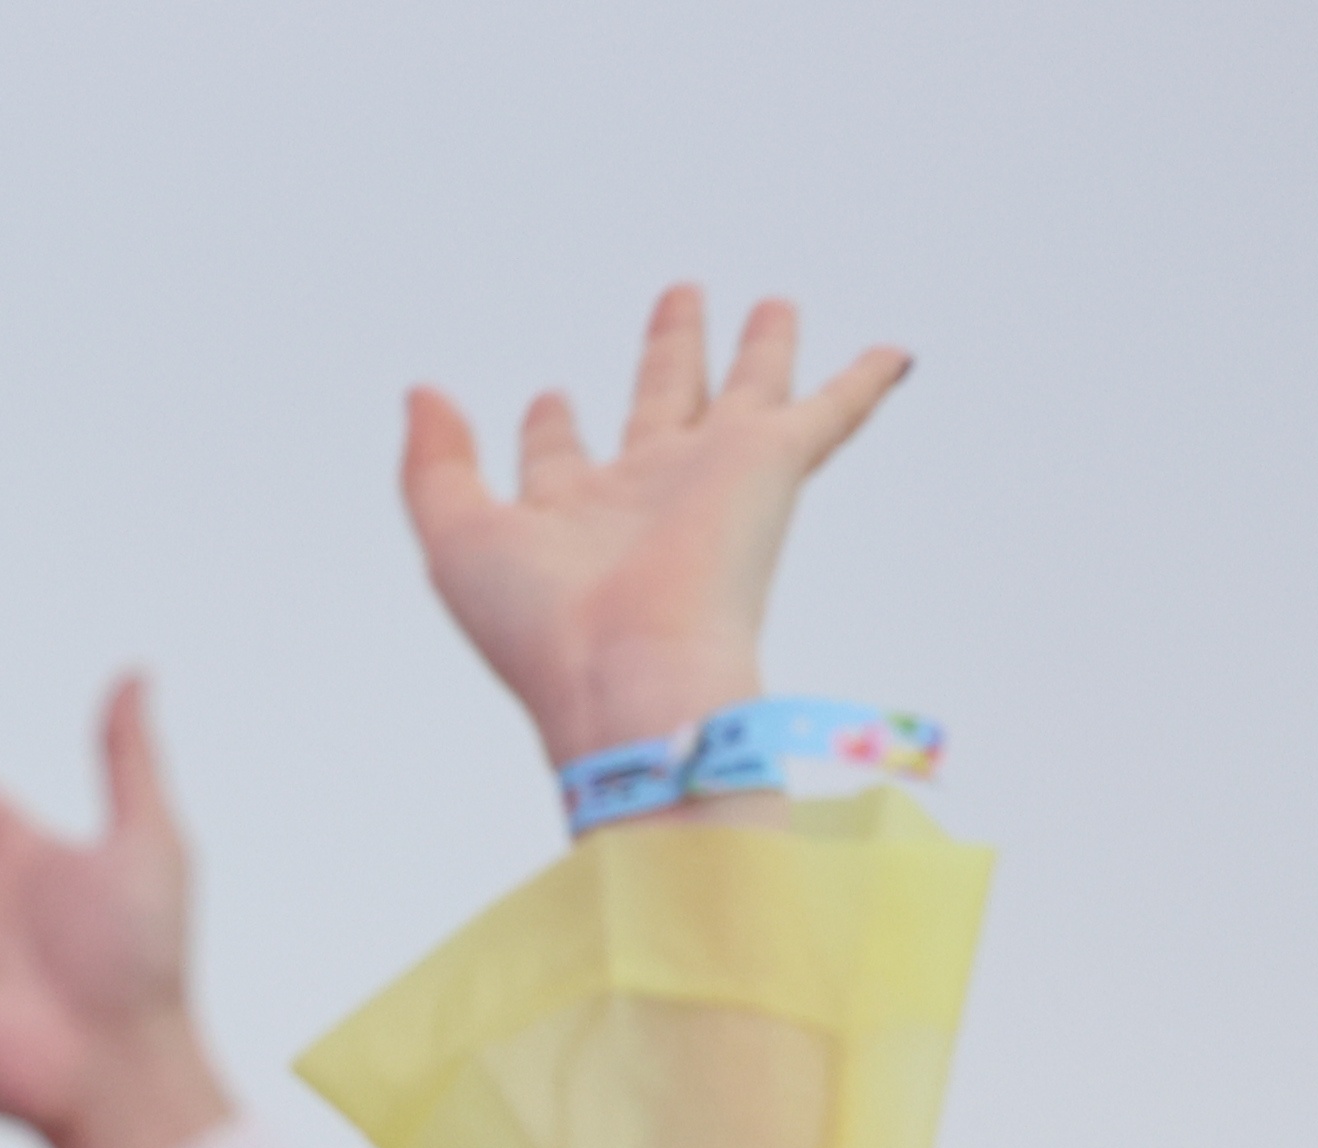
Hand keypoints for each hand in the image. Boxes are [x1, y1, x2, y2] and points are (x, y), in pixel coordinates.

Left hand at [401, 286, 910, 771]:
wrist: (629, 679)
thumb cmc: (542, 631)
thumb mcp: (456, 537)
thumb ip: (433, 466)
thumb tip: (422, 393)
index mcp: (570, 517)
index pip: (561, 458)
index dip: (551, 428)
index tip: (551, 398)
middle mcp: (645, 496)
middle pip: (660, 404)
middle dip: (667, 353)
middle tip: (680, 298)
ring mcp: (712, 481)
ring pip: (745, 393)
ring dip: (761, 348)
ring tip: (774, 304)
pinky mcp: (769, 470)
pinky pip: (830, 413)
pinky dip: (861, 385)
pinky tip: (894, 355)